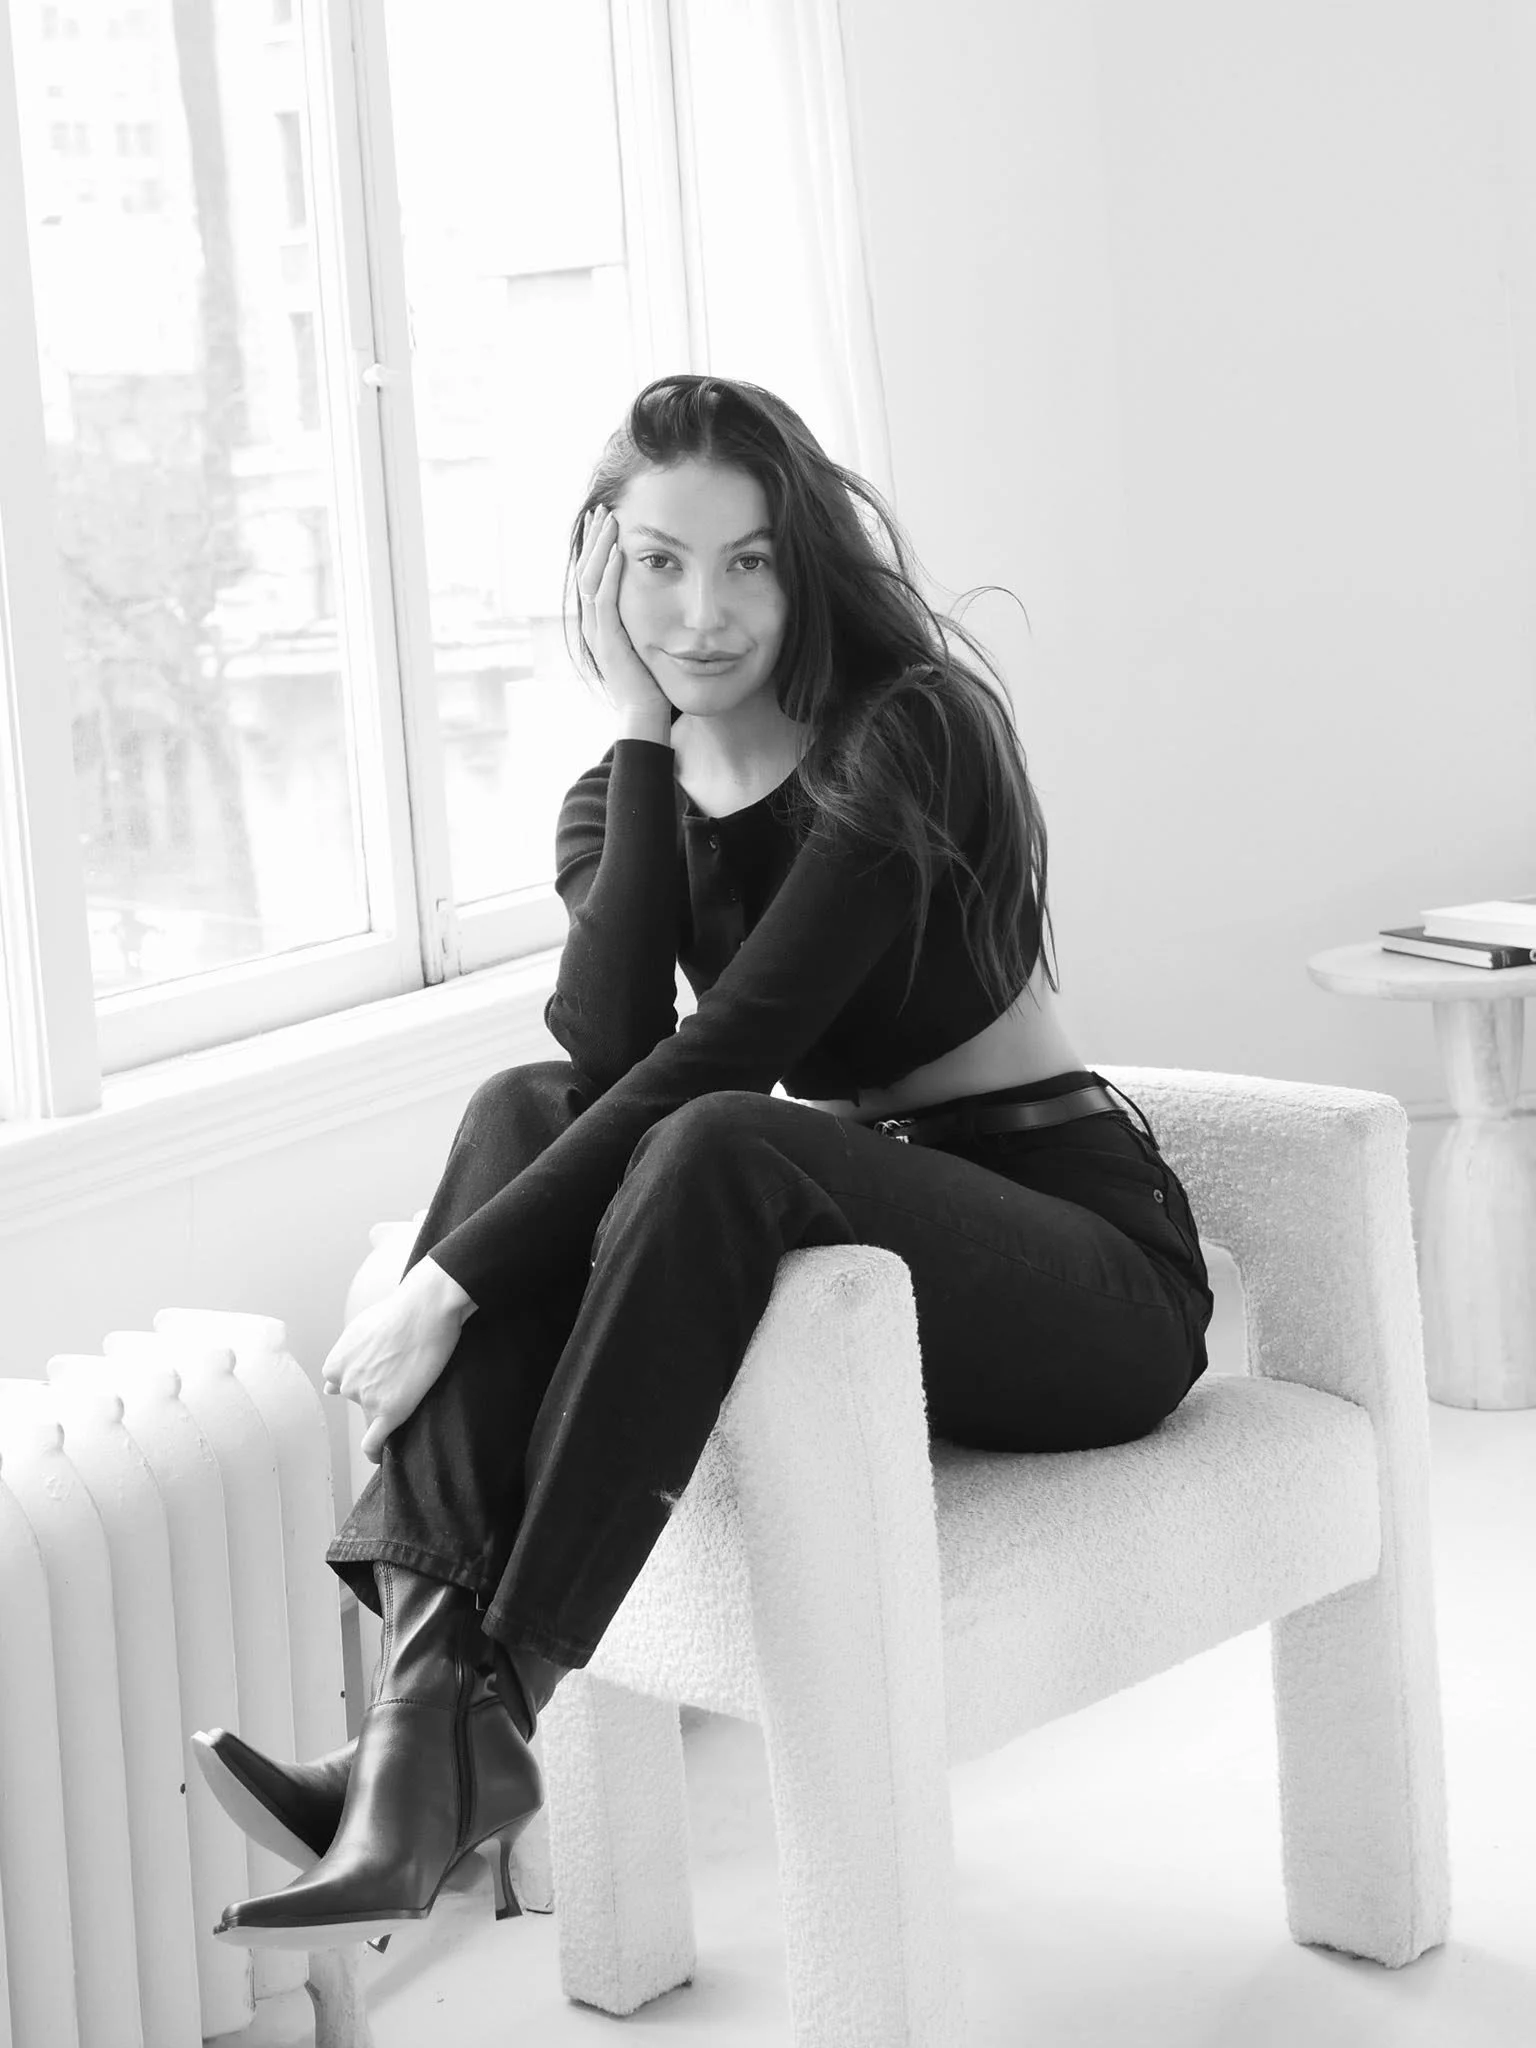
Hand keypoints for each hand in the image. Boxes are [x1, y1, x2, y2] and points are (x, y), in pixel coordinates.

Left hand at [322, 1256, 475, 1462]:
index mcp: (334, 1364)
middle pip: (359, 1398)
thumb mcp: (358, 1330)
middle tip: (403, 1372)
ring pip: (372, 1414)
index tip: (379, 1376)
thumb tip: (329, 1388)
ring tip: (410, 1387)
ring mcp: (366, 1399)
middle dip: (377, 1389)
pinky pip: (374, 1442)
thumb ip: (343, 1360)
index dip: (364, 1379)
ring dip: (386, 1407)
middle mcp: (345, 1384)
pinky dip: (373, 1453)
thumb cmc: (397, 1312)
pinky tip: (378, 1458)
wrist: (425, 1310)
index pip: (343, 1384)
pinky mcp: (390, 1410)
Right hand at [577, 504, 671, 724]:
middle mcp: (591, 622)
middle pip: (586, 569)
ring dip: (600, 547)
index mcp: (598, 620)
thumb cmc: (649, 678)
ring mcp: (597, 631)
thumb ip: (644, 614)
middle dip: (594, 538)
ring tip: (609, 520)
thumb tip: (661, 591)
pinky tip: (620, 552)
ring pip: (591, 578)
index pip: (591, 573)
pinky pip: (605, 600)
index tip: (606, 519)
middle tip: (603, 509)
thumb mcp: (645, 637)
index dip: (596, 545)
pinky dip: (611, 573)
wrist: (644, 712)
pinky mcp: (607, 640)